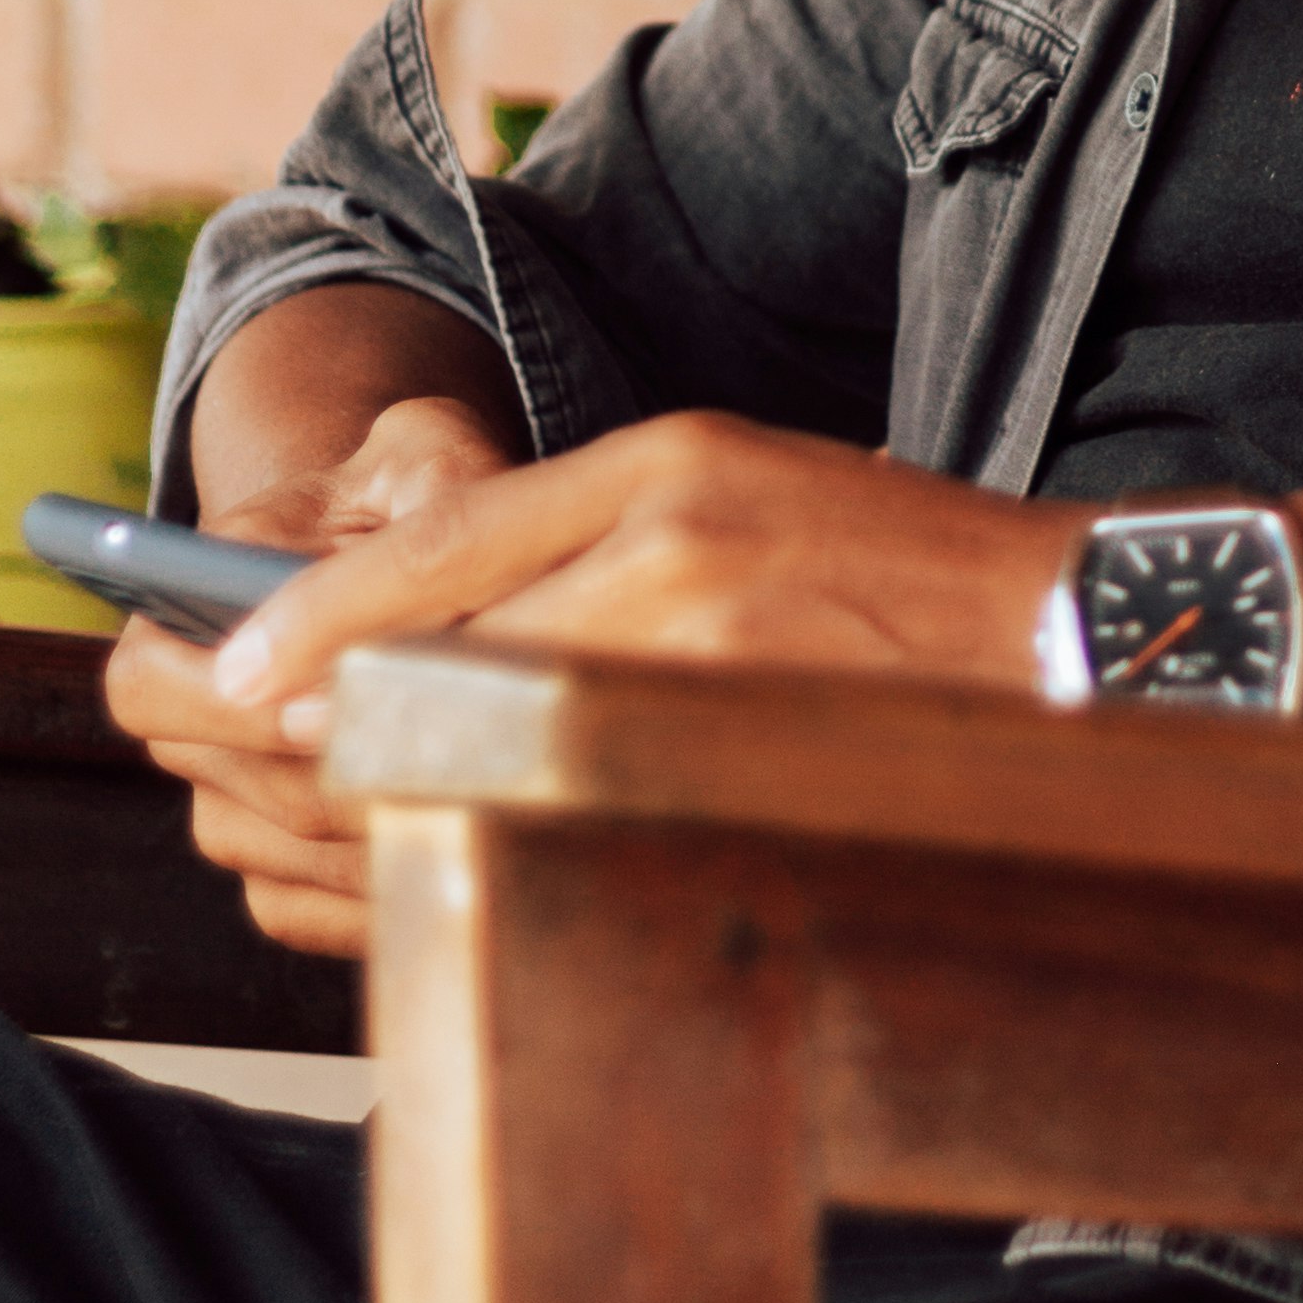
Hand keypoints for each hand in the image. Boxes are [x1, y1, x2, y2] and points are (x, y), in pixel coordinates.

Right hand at [109, 387, 524, 960]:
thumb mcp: (428, 457)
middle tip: (458, 764)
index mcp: (185, 612)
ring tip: (490, 801)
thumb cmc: (417, 497)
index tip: (335, 702)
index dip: (237, 706)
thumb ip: (431, 487)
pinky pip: (305, 909)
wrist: (420, 554)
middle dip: (341, 782)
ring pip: (277, 858)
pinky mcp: (277, 864)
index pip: (153, 685)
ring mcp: (230, 800)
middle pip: (232, 791)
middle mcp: (193, 721)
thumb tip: (430, 578)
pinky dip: (377, 895)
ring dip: (375, 841)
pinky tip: (467, 849)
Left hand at [203, 414, 1092, 852]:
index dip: (323, 614)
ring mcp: (710, 658)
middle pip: (448, 646)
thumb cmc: (891, 566)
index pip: (447, 541)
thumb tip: (416, 628)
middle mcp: (679, 545)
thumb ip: (584, 537)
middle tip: (268, 747)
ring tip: (352, 796)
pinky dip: (504, 823)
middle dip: (338, 708)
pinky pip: (575, 801)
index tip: (237, 662)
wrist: (1065, 633)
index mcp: (671, 465)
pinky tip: (473, 837)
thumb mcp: (733, 487)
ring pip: (496, 734)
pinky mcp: (741, 753)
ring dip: (406, 774)